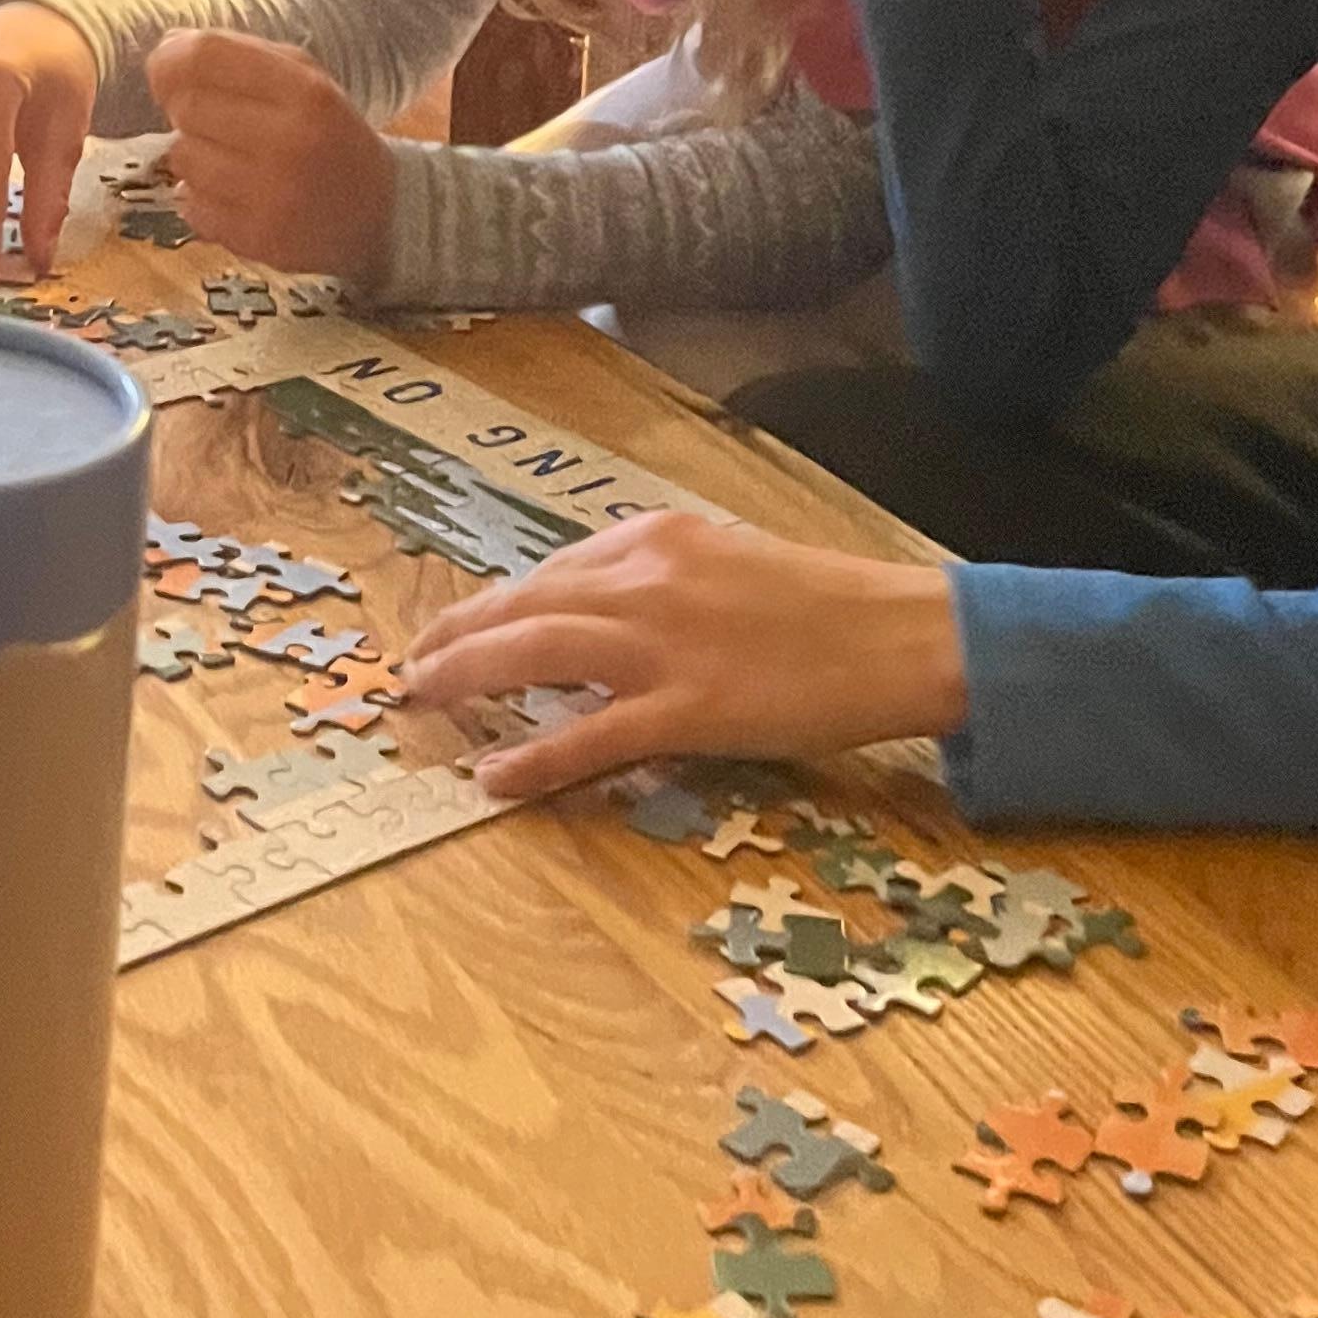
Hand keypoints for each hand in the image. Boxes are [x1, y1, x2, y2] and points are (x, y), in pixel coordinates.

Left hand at [144, 32, 397, 283]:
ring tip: (230, 161)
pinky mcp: (255, 239)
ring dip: (195, 156)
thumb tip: (169, 47)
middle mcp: (289, 142)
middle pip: (187, 107)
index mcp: (305, 91)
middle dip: (188, 110)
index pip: (205, 57)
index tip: (167, 69)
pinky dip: (201, 198)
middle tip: (214, 121)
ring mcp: (271, 196)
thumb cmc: (330, 137)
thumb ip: (241, 55)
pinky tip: (234, 195)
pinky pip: (190, 206)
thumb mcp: (307, 79)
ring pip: (182, 158)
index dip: (170, 59)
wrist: (378, 216)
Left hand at [399, 510, 967, 802]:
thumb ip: (664, 578)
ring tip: (424, 698)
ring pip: (538, 651)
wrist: (902, 635)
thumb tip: (603, 607)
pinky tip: (495, 778)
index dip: (497, 603)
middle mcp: (647, 579)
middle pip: (526, 603)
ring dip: (469, 673)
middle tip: (415, 664)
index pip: (552, 571)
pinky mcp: (690, 710)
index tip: (460, 625)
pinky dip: (535, 757)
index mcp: (657, 539)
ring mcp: (665, 644)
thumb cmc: (828, 604)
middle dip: (459, 633)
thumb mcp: (731, 562)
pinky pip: (591, 735)